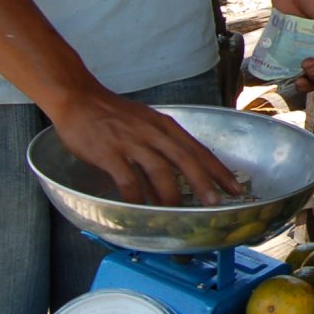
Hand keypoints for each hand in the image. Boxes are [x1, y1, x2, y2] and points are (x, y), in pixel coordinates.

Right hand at [47, 88, 242, 205]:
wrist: (79, 99)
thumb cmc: (114, 116)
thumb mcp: (145, 126)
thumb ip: (161, 152)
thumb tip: (173, 187)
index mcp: (165, 126)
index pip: (198, 149)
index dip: (218, 170)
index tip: (234, 188)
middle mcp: (153, 132)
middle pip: (186, 159)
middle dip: (204, 183)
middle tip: (216, 204)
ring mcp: (132, 142)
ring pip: (160, 171)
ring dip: (172, 195)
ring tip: (180, 214)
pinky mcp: (110, 152)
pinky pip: (128, 180)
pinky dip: (137, 197)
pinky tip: (141, 210)